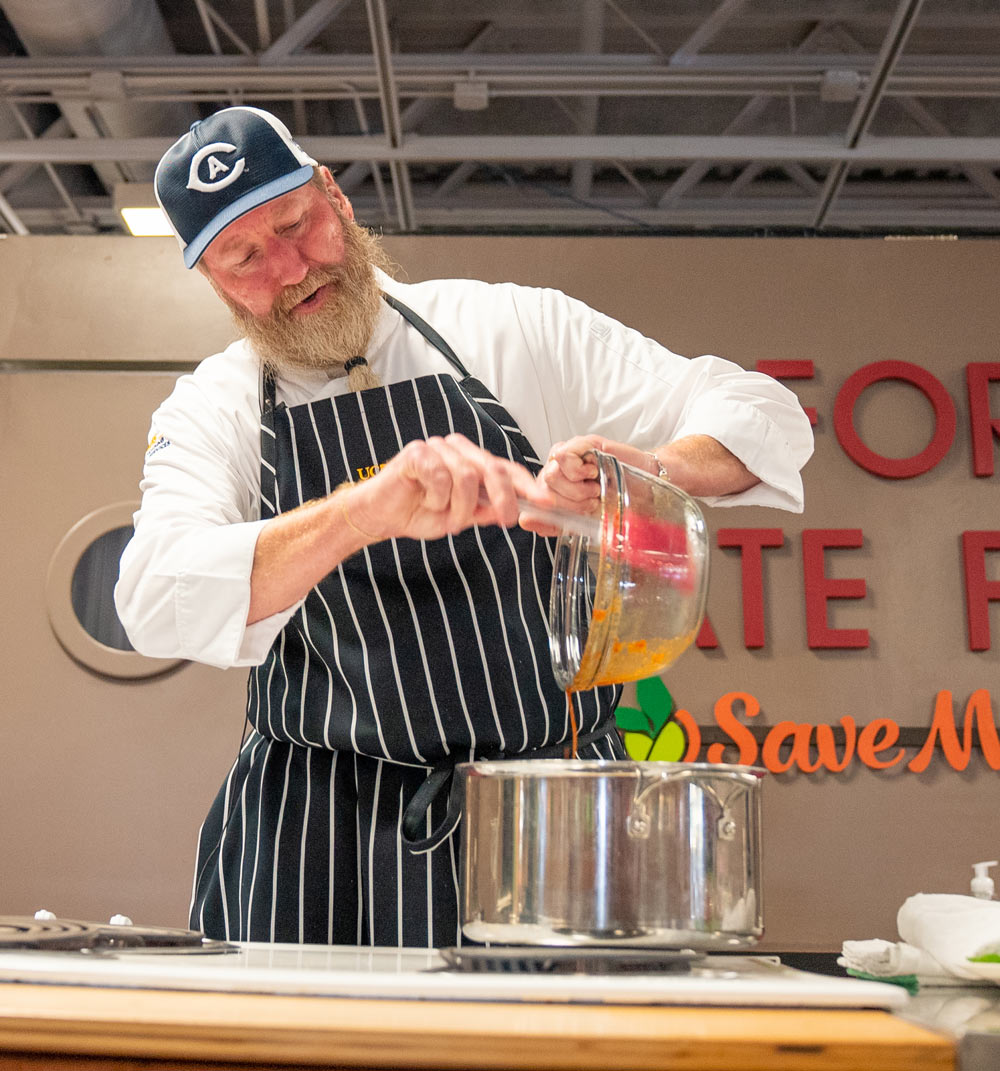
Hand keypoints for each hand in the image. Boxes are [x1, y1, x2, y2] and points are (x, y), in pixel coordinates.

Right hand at [343, 433, 543, 542]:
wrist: (381, 516)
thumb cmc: (418, 512)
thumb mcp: (461, 517)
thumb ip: (486, 510)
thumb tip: (514, 510)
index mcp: (471, 461)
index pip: (506, 468)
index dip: (528, 486)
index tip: (546, 503)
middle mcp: (457, 450)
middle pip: (492, 469)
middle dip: (503, 499)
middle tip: (504, 520)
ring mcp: (437, 448)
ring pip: (467, 476)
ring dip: (460, 507)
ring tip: (449, 519)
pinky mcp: (417, 453)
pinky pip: (440, 476)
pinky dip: (439, 498)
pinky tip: (428, 502)